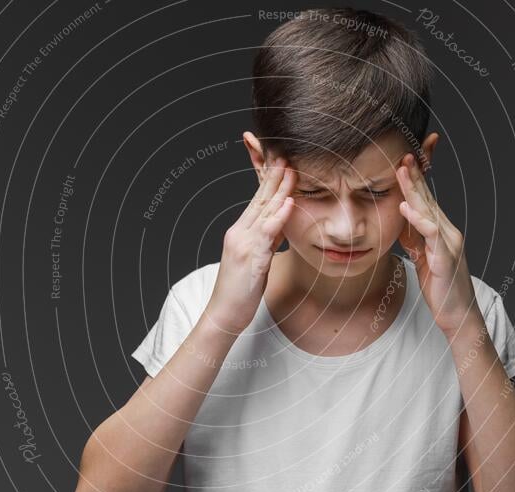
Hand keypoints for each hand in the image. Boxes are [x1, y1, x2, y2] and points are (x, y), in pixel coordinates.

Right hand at [204, 156, 296, 333]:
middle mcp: (239, 232)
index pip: (258, 200)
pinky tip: (289, 203)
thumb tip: (281, 225)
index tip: (282, 161)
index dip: (270, 180)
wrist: (223, 315)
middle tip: (286, 153)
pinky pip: (266, 233)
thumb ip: (268, 240)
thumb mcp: (258, 261)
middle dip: (274, 175)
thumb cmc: (240, 292)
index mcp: (240, 232)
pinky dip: (278, 216)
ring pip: (263, 210)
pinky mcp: (249, 257)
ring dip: (279, 188)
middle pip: (259, 198)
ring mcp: (243, 243)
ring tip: (291, 168)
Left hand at [395, 153, 481, 336]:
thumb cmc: (440, 286)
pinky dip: (418, 219)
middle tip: (403, 153)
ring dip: (414, 189)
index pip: (426, 197)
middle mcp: (447, 231)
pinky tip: (405, 208)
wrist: (457, 315)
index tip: (404, 157)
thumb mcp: (422, 256)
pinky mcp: (446, 257)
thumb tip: (402, 219)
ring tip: (402, 170)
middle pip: (428, 197)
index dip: (417, 177)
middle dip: (416, 174)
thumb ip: (414, 236)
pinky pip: (431, 234)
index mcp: (439, 229)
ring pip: (429, 210)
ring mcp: (448, 242)